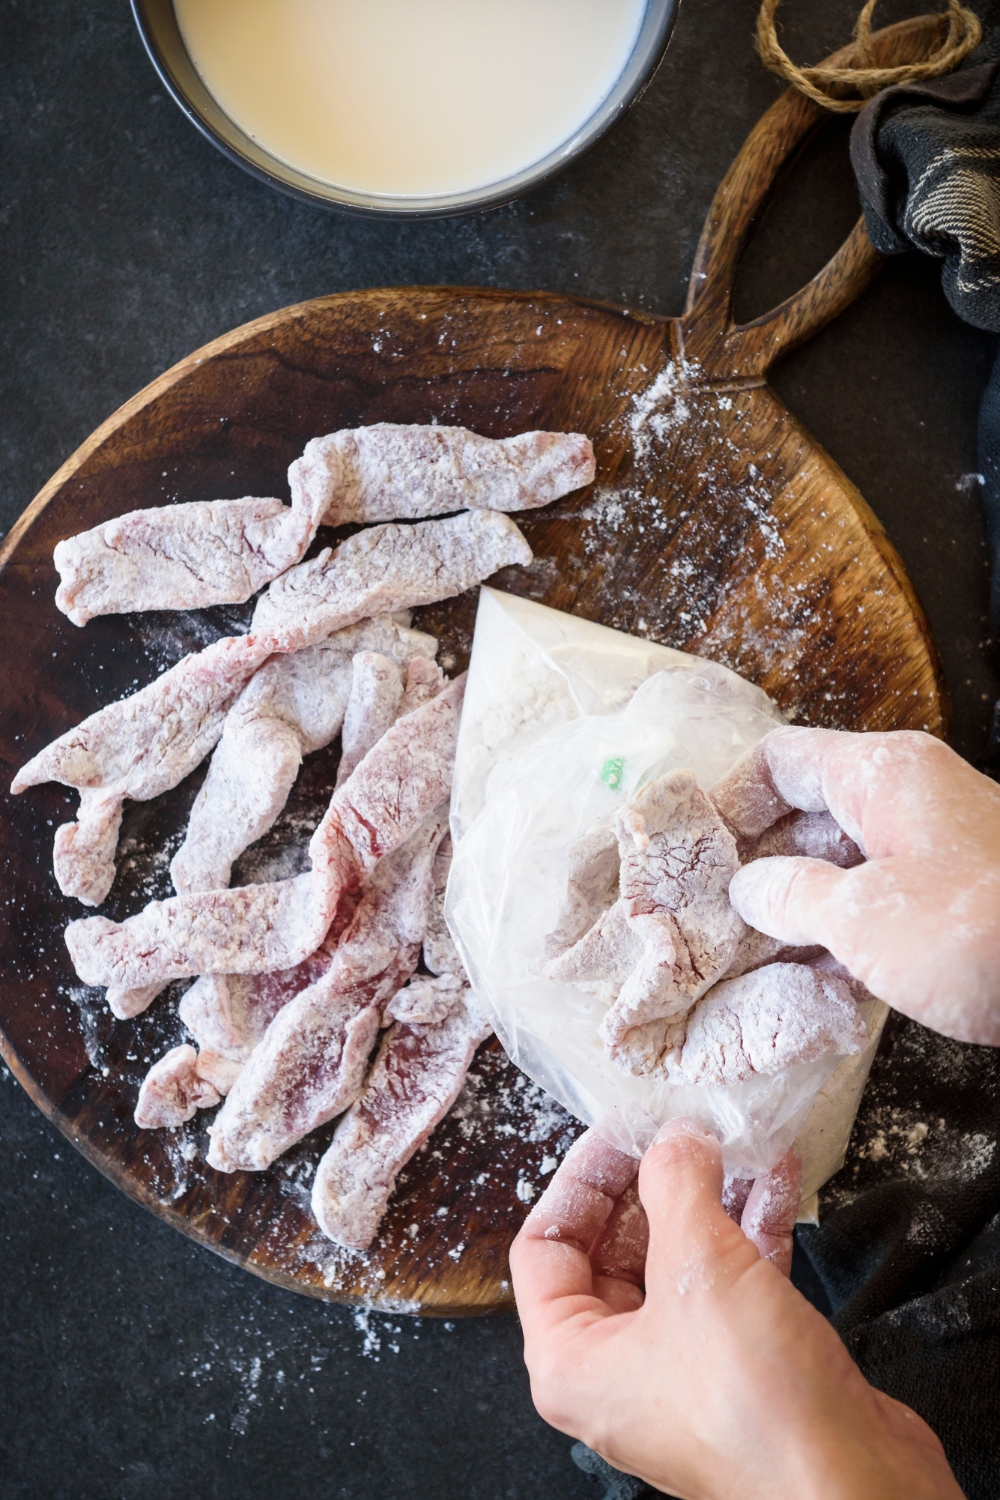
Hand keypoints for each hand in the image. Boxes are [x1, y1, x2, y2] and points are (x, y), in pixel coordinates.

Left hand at [511, 1120, 964, 1499]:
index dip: (582, 1177)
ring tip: (734, 1144)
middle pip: (612, 1249)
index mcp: (571, 1361)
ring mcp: (680, 1374)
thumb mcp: (697, 1266)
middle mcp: (616, 1372)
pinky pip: (729, 1285)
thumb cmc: (755, 1405)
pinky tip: (776, 1182)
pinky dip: (749, 1232)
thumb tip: (672, 1140)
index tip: (623, 1130)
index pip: (544, 1246)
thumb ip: (674, 1184)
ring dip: (709, 1200)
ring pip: (679, 1263)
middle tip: (682, 1131)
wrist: (855, 1487)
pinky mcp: (741, 1372)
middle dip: (653, 1184)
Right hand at [713, 727, 999, 1044]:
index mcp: (881, 773)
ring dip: (794, 904)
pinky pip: (879, 893)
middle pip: (807, 810)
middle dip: (754, 862)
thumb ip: (790, 897)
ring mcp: (935, 843)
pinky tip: (811, 976)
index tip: (693, 854)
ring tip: (747, 956)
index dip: (727, 801)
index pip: (779, 760)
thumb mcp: (859, 918)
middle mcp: (908, 795)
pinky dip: (841, 926)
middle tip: (708, 916)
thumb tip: (749, 888)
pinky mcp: (957, 891)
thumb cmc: (974, 932)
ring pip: (841, 859)